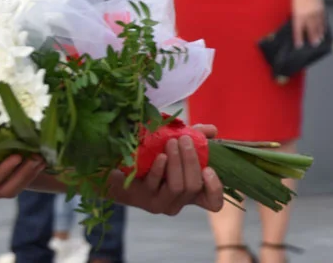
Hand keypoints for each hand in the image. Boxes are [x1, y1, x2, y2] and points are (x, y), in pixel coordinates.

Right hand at [0, 155, 44, 207]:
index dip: (4, 170)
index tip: (18, 155)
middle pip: (6, 190)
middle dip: (24, 174)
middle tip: (39, 156)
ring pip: (9, 189)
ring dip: (26, 175)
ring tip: (41, 158)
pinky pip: (5, 184)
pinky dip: (18, 173)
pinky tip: (27, 160)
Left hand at [108, 123, 223, 214]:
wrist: (117, 169)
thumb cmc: (151, 158)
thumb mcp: (176, 147)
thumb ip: (196, 138)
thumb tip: (211, 130)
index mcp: (190, 193)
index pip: (213, 202)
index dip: (215, 188)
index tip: (209, 168)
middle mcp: (177, 201)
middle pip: (193, 186)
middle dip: (191, 161)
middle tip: (184, 140)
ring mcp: (160, 202)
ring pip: (177, 186)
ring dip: (177, 162)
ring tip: (172, 142)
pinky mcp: (142, 197)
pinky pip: (155, 183)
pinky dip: (160, 168)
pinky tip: (159, 156)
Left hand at [292, 0, 325, 46]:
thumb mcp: (294, 7)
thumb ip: (297, 16)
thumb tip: (299, 24)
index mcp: (299, 15)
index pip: (298, 30)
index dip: (298, 38)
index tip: (299, 45)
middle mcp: (308, 15)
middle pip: (311, 30)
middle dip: (312, 38)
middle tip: (314, 45)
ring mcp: (316, 12)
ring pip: (318, 26)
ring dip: (319, 34)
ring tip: (319, 40)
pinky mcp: (322, 9)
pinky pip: (323, 20)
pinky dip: (323, 26)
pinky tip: (323, 29)